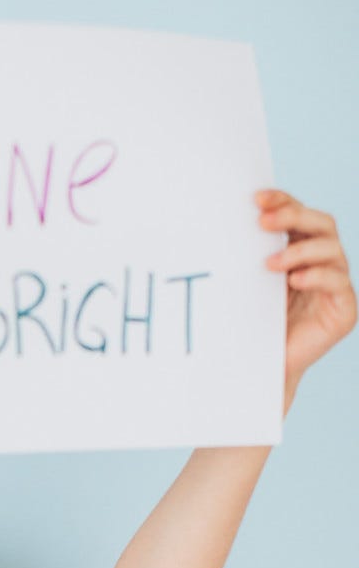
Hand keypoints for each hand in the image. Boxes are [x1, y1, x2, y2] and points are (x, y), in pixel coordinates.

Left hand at [257, 189, 356, 402]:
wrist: (262, 368)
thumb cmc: (253, 324)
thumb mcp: (250, 283)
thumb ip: (250, 253)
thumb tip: (223, 218)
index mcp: (302, 250)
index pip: (300, 214)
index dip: (283, 200)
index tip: (256, 199)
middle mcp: (324, 262)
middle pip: (321, 224)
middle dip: (293, 217)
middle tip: (264, 222)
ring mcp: (337, 285)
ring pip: (331, 249)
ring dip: (300, 250)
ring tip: (270, 264)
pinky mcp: (344, 310)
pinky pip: (337, 283)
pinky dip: (316, 276)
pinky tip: (295, 280)